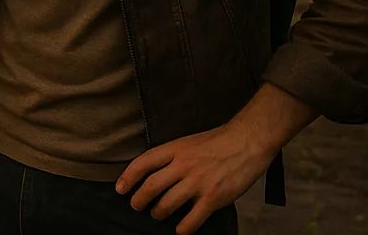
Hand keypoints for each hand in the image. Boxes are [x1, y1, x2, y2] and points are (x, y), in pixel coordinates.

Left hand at [116, 121, 271, 233]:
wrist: (246, 141)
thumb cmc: (217, 142)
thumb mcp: (187, 141)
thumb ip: (171, 156)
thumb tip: (154, 171)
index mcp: (174, 149)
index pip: (143, 163)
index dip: (128, 177)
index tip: (120, 189)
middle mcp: (183, 166)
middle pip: (151, 186)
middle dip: (139, 200)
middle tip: (137, 206)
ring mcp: (198, 182)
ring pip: (167, 204)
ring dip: (158, 213)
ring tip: (157, 214)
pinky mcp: (214, 198)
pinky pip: (192, 219)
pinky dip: (183, 228)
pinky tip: (180, 230)